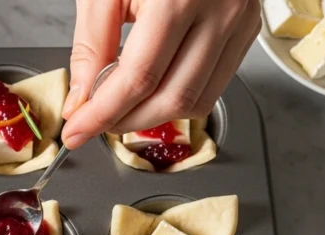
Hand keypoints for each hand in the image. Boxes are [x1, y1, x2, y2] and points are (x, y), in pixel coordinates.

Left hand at [60, 0, 260, 149]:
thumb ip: (91, 46)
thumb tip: (81, 102)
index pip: (138, 78)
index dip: (103, 114)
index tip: (76, 132)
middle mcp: (218, 11)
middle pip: (171, 98)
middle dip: (125, 122)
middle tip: (93, 124)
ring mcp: (240, 22)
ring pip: (197, 101)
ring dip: (152, 118)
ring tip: (119, 110)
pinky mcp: (249, 29)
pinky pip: (214, 85)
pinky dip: (178, 99)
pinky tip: (151, 91)